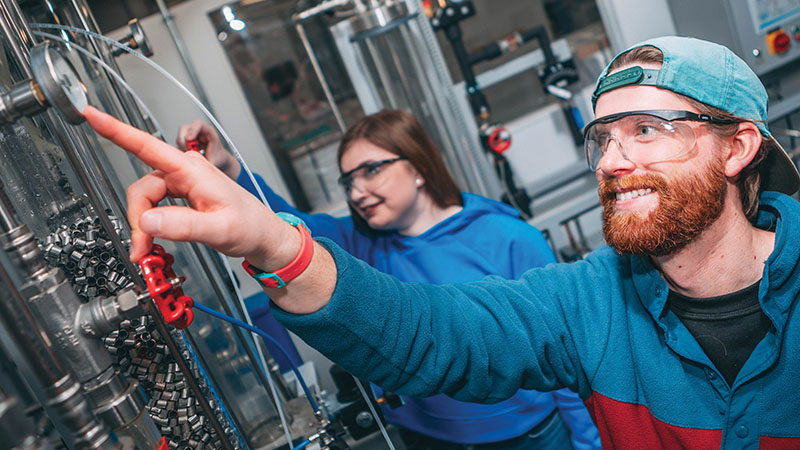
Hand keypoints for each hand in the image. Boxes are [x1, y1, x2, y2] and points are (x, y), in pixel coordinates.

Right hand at [84, 106, 290, 264]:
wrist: (263, 235)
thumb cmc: (249, 227)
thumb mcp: (218, 230)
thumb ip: (182, 225)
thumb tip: (147, 221)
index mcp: (192, 170)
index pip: (147, 146)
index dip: (116, 130)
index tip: (91, 114)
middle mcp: (184, 172)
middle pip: (141, 190)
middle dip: (138, 220)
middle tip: (143, 250)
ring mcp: (182, 183)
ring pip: (145, 202)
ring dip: (144, 227)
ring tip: (150, 251)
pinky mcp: (182, 195)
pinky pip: (155, 207)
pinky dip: (151, 226)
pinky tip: (156, 240)